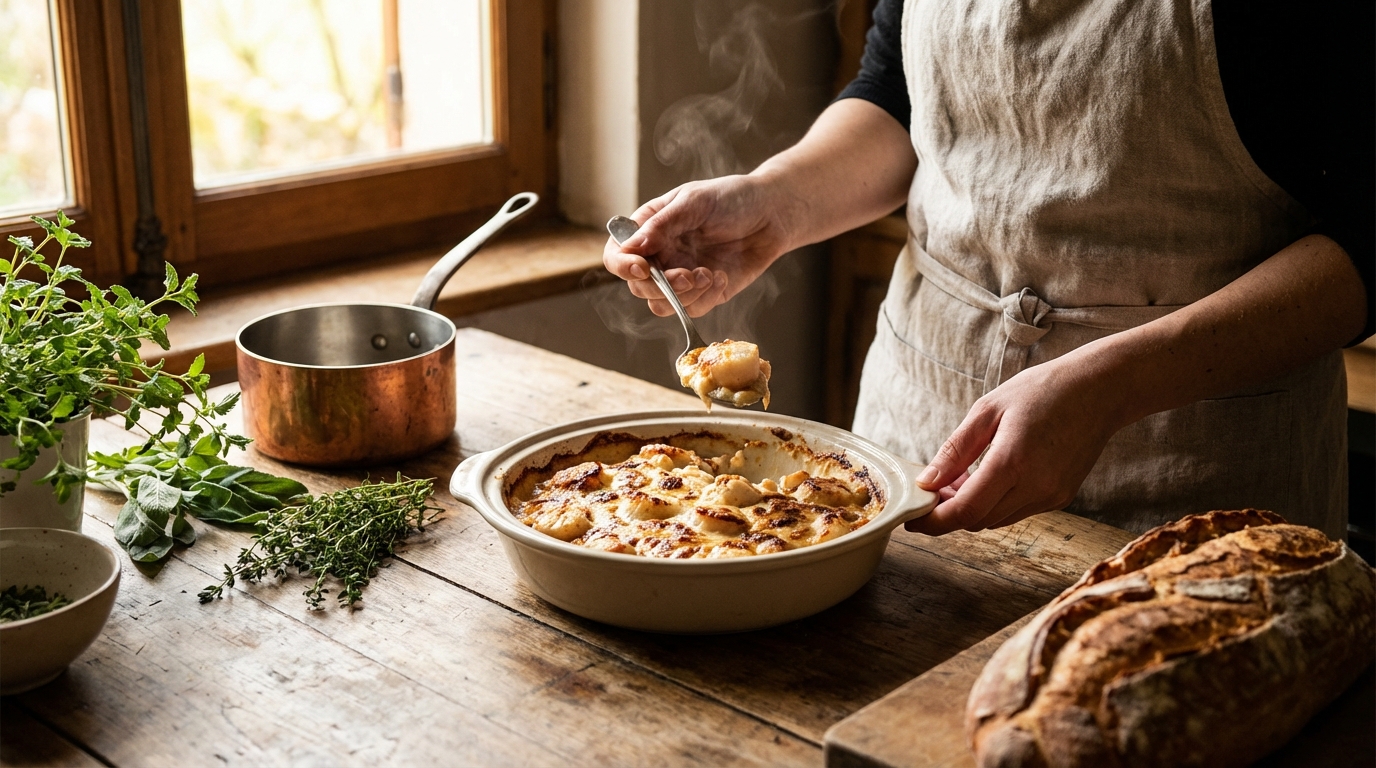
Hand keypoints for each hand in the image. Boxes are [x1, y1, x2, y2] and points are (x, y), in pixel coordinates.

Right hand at [602, 175, 796, 316]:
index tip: (642, 269)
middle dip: (661, 286)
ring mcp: (679, 276)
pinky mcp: (703, 293)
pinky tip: (722, 277)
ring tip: (708, 274)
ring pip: (661, 305)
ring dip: (683, 296)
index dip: (623, 265)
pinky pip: (691, 310)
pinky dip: (706, 297)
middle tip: (687, 275)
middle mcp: (659, 255)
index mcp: (649, 228)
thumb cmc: (732, 198)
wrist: (771, 215)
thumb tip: (631, 248)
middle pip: (638, 286)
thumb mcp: (695, 202)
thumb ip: (662, 225)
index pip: (618, 252)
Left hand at [906, 348, 1130, 534]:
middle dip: (950, 511)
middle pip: (978, 520)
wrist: (1100, 389)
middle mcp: (1036, 486)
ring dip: (974, 507)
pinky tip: (993, 476)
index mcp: (1012, 461)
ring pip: (997, 520)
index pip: (965, 512)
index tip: (913, 518)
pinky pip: (1017, 511)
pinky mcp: (1062, 497)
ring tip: (964, 476)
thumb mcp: (987, 410)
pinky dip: (997, 503)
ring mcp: (1052, 495)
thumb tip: (926, 482)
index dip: (934, 521)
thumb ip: (954, 451)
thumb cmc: (1042, 390)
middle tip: (937, 486)